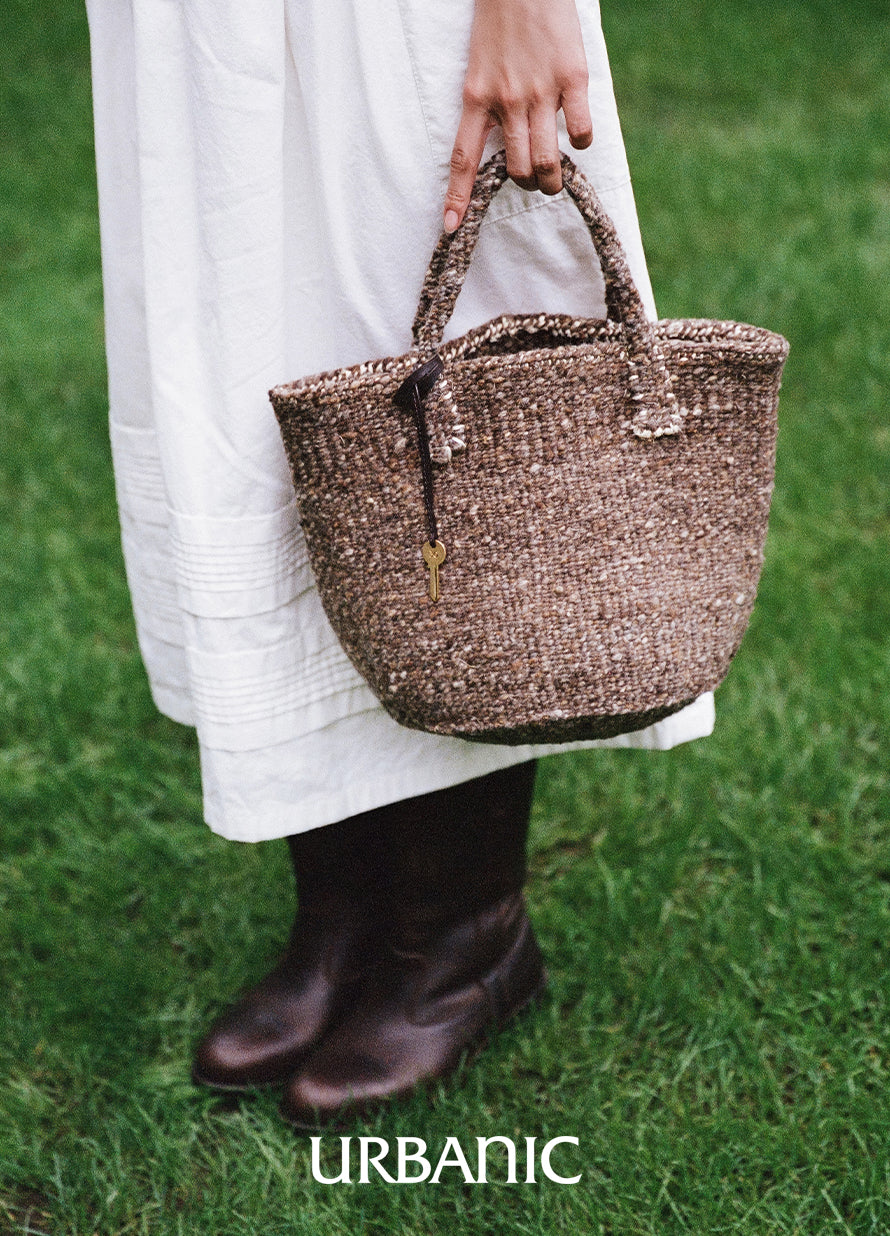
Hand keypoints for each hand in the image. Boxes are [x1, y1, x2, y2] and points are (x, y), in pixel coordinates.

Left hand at [444, 0, 592, 231]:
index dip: (457, 197)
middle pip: (517, 170)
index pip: (463, 159)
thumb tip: (500, 142)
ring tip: (556, 175)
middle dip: (528, 184)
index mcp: (476, 97)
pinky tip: (578, 133)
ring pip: (548, 161)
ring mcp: (541, 91)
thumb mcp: (480, 66)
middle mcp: (507, 100)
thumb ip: (487, 103)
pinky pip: (581, 131)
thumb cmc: (500, 21)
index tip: (449, 227)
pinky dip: (582, 142)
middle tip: (534, 178)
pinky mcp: (572, 78)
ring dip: (553, 179)